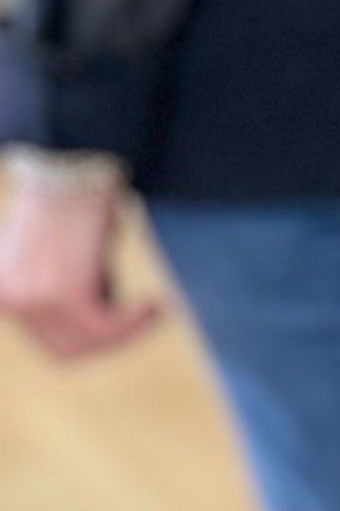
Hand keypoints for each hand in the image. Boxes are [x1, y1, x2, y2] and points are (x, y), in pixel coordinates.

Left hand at [0, 158, 163, 362]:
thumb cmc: (74, 192)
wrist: (72, 161)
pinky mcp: (66, 294)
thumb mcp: (58, 245)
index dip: (91, 340)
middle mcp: (13, 302)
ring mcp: (36, 301)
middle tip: (144, 317)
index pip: (50, 340)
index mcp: (4, 292)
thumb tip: (103, 303)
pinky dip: (135, 321)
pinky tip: (153, 304)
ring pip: (90, 342)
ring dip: (129, 330)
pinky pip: (106, 326)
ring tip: (153, 308)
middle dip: (112, 341)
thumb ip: (66, 277)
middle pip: (68, 350)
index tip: (123, 320)